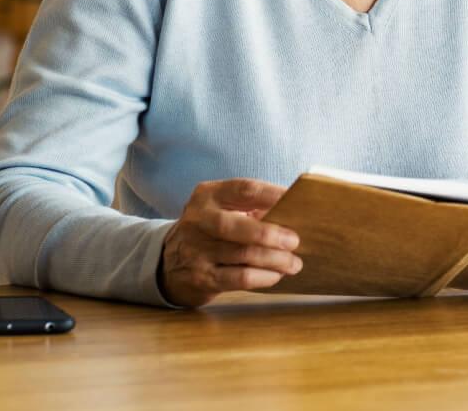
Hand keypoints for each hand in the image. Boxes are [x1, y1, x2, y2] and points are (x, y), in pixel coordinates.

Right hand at [159, 178, 300, 307]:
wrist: (167, 263)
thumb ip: (252, 207)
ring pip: (243, 255)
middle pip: (238, 225)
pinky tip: (276, 275)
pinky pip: (239, 278)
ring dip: (275, 260)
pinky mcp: (201, 278)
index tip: (299, 201)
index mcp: (208, 195)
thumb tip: (296, 213)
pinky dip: (263, 277)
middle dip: (271, 234)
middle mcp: (198, 220)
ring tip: (294, 263)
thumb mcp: (222, 209)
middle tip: (295, 241)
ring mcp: (196, 250)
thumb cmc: (210, 230)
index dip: (274, 195)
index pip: (245, 189)